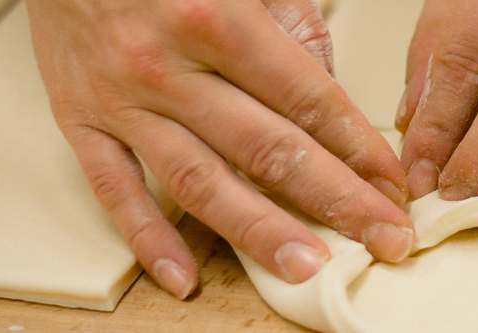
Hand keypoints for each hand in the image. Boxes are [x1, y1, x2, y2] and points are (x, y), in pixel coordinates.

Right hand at [27, 0, 413, 298]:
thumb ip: (294, 36)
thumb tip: (336, 104)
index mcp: (218, 19)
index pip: (309, 102)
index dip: (359, 150)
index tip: (393, 187)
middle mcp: (169, 66)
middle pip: (268, 151)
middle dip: (336, 200)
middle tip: (381, 236)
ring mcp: (124, 101)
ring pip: (200, 181)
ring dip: (259, 230)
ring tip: (307, 266)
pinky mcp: (84, 124)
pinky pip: (116, 191)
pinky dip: (150, 239)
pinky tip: (185, 276)